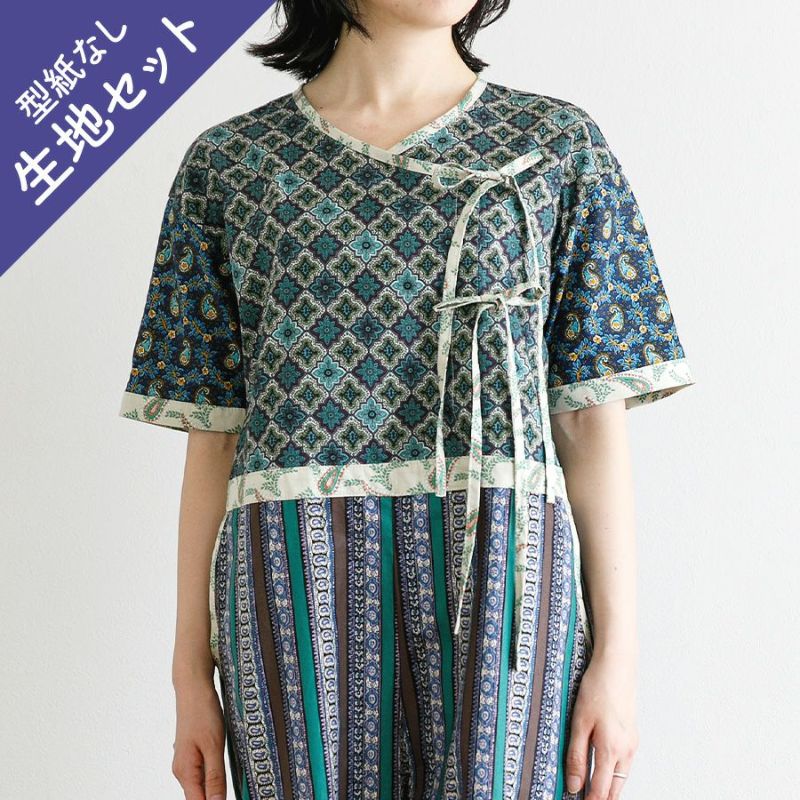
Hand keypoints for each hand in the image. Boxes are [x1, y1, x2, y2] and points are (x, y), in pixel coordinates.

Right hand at [172, 677, 226, 799]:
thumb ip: (215, 777)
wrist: (193, 689)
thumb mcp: (214, 746)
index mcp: (185, 772)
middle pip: (199, 797)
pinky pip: (202, 773)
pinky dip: (213, 776)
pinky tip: (222, 770)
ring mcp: (186, 762)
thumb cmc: (203, 712)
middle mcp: (182, 771)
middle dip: (216, 798)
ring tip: (230, 786)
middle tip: (237, 791)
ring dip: (215, 789)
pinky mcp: (191, 754)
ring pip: (201, 786)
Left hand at [565, 648, 638, 798]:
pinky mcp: (632, 734)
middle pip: (615, 789)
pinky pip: (624, 763)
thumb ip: (576, 756)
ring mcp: (631, 743)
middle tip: (584, 798)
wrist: (617, 666)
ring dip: (608, 787)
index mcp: (611, 750)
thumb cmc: (598, 689)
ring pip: (621, 777)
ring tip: (591, 790)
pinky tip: (604, 768)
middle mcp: (626, 751)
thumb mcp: (579, 723)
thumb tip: (574, 784)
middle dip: (600, 797)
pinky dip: (614, 773)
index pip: (601, 790)